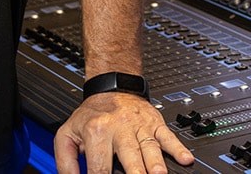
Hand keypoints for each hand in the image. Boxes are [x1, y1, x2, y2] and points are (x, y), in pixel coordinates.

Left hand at [54, 91, 194, 173]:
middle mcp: (119, 129)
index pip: (100, 168)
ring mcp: (139, 126)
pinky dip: (178, 147)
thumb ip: (65, 161)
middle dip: (134, 173)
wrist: (111, 87)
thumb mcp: (67, 134)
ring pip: (149, 147)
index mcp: (96, 132)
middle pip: (129, 157)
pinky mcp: (154, 123)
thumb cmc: (91, 115)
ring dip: (155, 163)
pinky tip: (185, 158)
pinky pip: (168, 136)